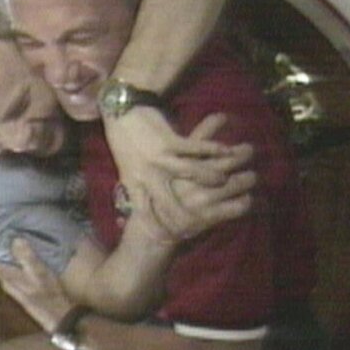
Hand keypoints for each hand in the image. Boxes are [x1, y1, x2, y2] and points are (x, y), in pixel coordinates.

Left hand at [0, 239, 73, 333]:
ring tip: (2, 234)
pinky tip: (16, 250)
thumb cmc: (48, 294)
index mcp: (6, 276)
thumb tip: (15, 239)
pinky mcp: (20, 286)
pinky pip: (8, 267)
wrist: (56, 316)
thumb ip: (27, 257)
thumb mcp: (39, 273)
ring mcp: (12, 284)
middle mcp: (5, 280)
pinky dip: (8, 257)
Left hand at [105, 109, 253, 229]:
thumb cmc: (124, 141)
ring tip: (226, 182)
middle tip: (199, 225)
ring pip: (193, 174)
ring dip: (212, 179)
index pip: (144, 213)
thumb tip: (134, 211)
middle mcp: (147, 174)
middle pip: (170, 204)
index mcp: (133, 182)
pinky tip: (227, 151)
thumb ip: (135, 187)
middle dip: (185, 218)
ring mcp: (160, 158)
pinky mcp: (170, 141)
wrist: (122, 111)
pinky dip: (215, 150)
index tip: (167, 238)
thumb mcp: (125, 168)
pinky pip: (198, 149)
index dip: (156, 228)